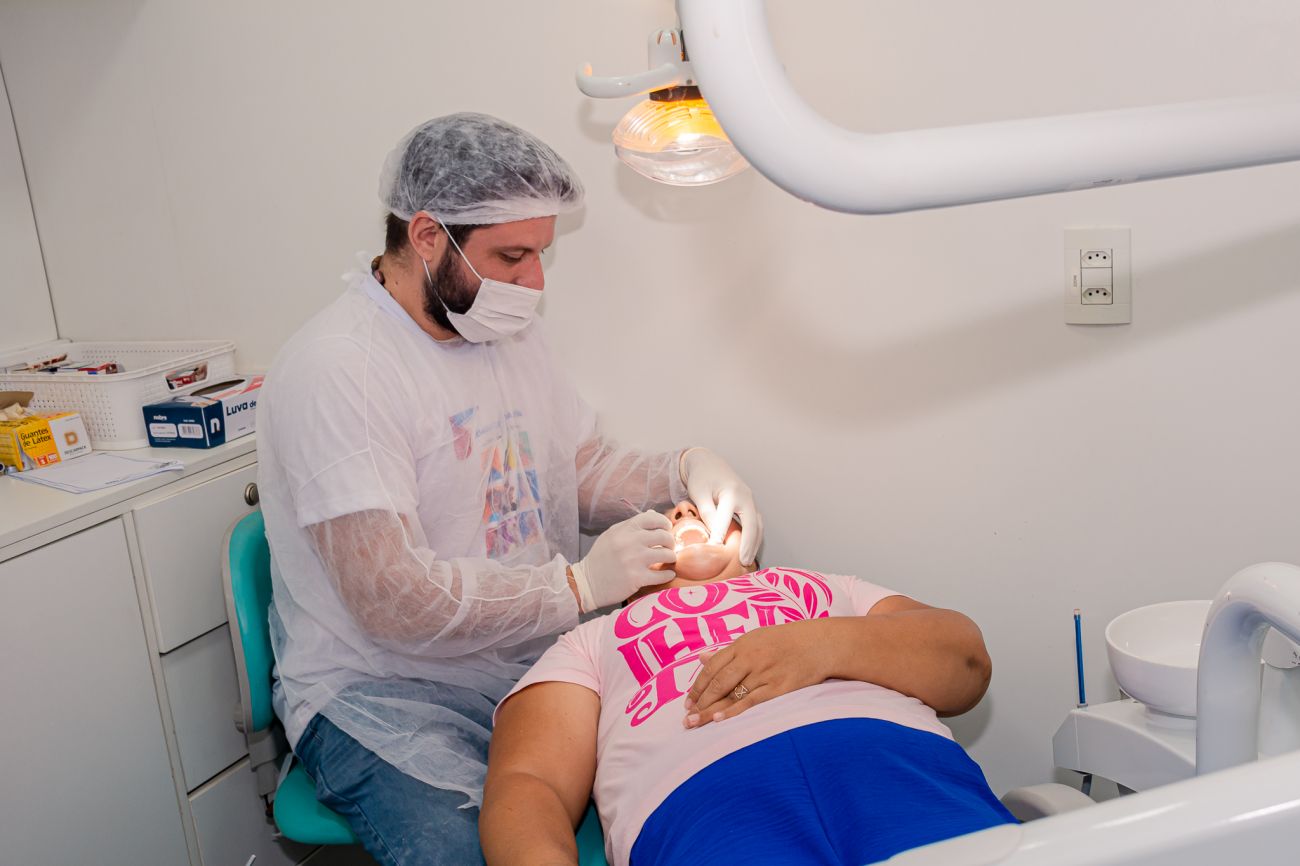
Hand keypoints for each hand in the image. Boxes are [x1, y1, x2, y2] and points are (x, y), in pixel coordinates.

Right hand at [569, 511, 675, 611]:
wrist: (587, 583)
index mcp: (625, 529)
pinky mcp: (637, 578)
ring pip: (667, 555)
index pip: (654, 518)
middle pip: (664, 536)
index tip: (667, 531)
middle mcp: (631, 542)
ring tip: (668, 561)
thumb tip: (653, 513)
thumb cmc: (600, 558)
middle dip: (671, 542)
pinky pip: (662, 575)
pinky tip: (667, 574)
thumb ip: (632, 525)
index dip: (664, 524)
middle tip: (669, 548)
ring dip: (671, 558)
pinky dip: (668, 575)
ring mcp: (634, 560)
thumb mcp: (612, 534)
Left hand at [679, 448, 762, 564]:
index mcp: (731, 492)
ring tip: (747, 561)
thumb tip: (713, 535)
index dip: (720, 534)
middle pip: (752, 524)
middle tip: (742, 561)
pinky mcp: (750, 505)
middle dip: (748, 544)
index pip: (726, 517)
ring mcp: (750, 501)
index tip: (715, 550)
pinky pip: (756, 524)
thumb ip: (706, 512)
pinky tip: (748, 550)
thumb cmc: (702, 478)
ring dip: (754, 544)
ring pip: (757, 526)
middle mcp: (746, 497)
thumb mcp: (699, 493)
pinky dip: (754, 538)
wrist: (709, 463)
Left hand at [683, 620, 832, 728]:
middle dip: (700, 701)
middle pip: (718, 681)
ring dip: (711, 709)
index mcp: (742, 644)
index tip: (688, 701)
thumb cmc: (786, 641)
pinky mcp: (780, 687)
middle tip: (687, 718)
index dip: (698, 686)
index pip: (712, 667)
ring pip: (732, 693)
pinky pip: (752, 701)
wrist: (820, 643)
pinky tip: (720, 719)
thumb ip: (728, 651)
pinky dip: (734, 710)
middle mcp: (751, 657)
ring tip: (696, 723)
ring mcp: (765, 672)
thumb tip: (701, 658)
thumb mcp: (755, 638)